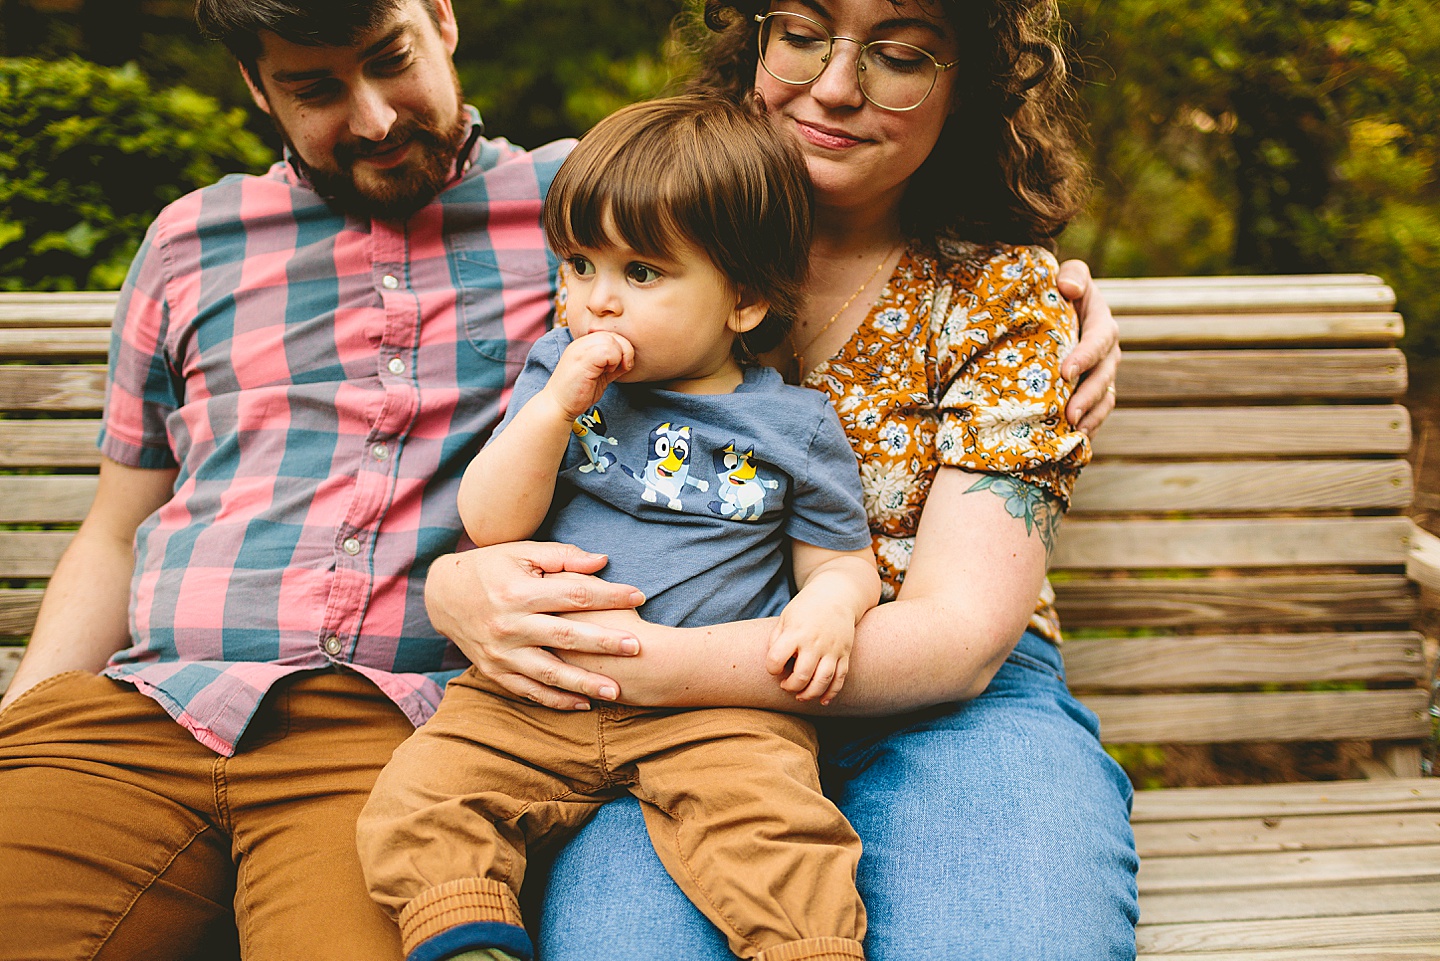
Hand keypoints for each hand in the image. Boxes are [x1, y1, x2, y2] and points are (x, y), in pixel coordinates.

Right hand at [424, 541, 644, 709]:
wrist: (442, 595)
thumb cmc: (490, 568)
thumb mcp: (521, 552)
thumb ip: (562, 557)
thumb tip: (603, 561)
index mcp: (518, 592)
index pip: (573, 594)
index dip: (608, 596)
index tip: (638, 596)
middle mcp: (509, 625)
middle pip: (565, 636)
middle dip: (604, 643)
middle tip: (637, 647)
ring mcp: (500, 652)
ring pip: (549, 672)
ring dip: (583, 683)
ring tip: (616, 691)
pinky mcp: (494, 671)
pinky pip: (528, 690)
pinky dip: (555, 700)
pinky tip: (583, 705)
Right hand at [545, 331, 633, 419]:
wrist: (558, 405)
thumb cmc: (578, 393)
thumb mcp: (600, 375)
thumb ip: (612, 364)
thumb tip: (628, 360)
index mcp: (585, 345)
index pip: (611, 334)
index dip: (622, 348)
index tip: (622, 366)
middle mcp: (582, 343)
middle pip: (613, 334)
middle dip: (625, 351)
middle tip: (622, 368)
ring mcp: (581, 350)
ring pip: (611, 340)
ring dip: (619, 357)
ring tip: (611, 371)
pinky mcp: (583, 359)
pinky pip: (607, 350)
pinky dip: (614, 361)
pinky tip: (607, 372)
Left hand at [765, 606, 852, 705]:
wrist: (837, 595)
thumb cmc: (806, 608)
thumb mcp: (786, 617)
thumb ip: (776, 639)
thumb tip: (775, 664)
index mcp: (796, 632)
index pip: (776, 659)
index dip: (772, 668)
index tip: (774, 668)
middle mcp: (814, 642)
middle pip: (802, 675)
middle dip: (790, 686)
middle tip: (786, 685)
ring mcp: (832, 649)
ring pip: (823, 681)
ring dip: (810, 694)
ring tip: (800, 696)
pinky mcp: (845, 654)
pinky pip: (840, 678)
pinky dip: (832, 693)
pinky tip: (822, 700)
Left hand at [1057, 259, 1119, 435]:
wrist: (1057, 310)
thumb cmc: (1059, 290)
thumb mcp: (1068, 275)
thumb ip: (1072, 276)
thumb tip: (1069, 289)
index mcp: (1101, 322)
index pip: (1098, 339)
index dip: (1085, 356)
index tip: (1065, 372)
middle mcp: (1107, 350)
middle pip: (1104, 376)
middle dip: (1087, 396)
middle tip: (1069, 414)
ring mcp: (1102, 373)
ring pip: (1104, 398)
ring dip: (1090, 416)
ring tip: (1072, 432)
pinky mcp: (1093, 390)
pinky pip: (1097, 411)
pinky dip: (1088, 426)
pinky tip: (1073, 441)